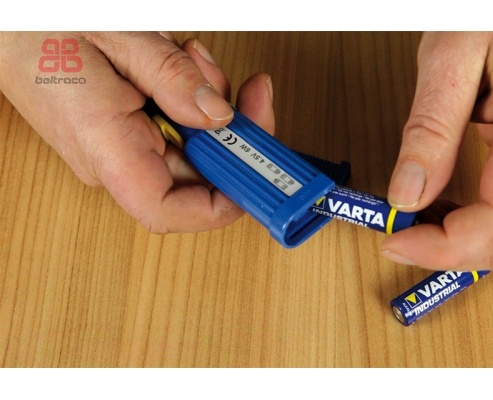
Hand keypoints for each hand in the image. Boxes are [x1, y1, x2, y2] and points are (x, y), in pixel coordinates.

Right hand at [0, 32, 274, 232]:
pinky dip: (192, 98)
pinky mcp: (125, 129)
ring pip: (192, 148)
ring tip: (195, 61)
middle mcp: (113, 158)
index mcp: (104, 146)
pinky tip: (183, 64)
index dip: (222, 204)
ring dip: (211, 108)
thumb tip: (220, 116)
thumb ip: (171, 77)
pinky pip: (175, 128)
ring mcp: (120, 146)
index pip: (170, 210)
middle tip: (251, 96)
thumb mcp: (116, 35)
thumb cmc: (38, 27)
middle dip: (232, 136)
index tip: (258, 172)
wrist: (8, 22)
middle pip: (195, 177)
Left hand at [382, 32, 492, 269]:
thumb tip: (406, 194)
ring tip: (414, 225)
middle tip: (400, 237)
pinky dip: (477, 224)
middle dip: (453, 254)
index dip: (443, 247)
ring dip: (464, 243)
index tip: (395, 241)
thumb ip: (429, 131)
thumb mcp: (449, 58)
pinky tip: (441, 211)